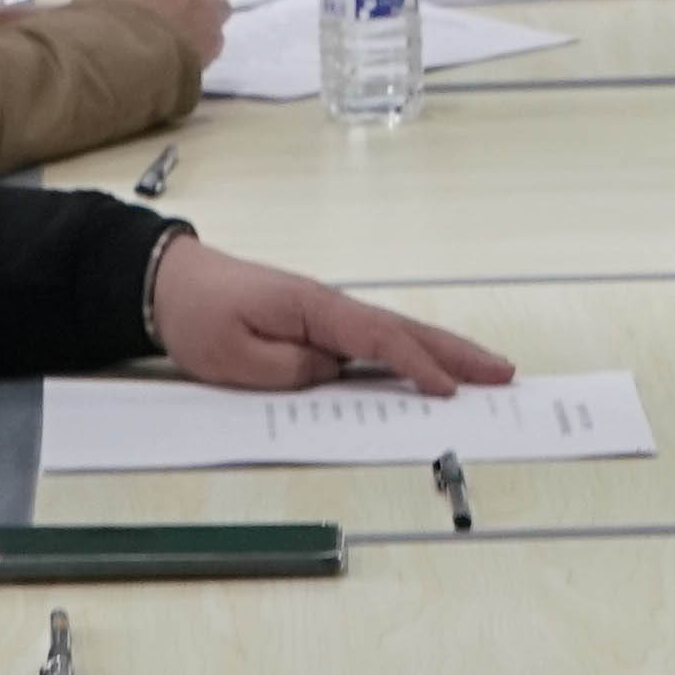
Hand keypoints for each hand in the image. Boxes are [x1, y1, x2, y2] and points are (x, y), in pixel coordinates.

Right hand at [90, 0, 231, 62]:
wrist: (121, 55)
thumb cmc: (105, 11)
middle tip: (172, 4)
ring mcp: (209, 10)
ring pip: (218, 7)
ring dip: (204, 14)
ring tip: (182, 32)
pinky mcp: (214, 41)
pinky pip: (214, 37)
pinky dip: (202, 43)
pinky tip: (182, 53)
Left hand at [147, 244, 512, 395]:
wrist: (171, 284)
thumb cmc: (199, 317)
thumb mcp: (234, 357)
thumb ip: (289, 370)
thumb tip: (333, 375)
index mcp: (313, 308)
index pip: (378, 339)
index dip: (416, 365)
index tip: (448, 391)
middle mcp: (330, 306)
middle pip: (404, 330)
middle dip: (456, 352)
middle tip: (503, 372)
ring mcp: (328, 314)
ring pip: (397, 333)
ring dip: (443, 351)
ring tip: (487, 369)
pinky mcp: (320, 324)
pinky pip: (376, 341)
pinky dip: (412, 351)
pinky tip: (430, 366)